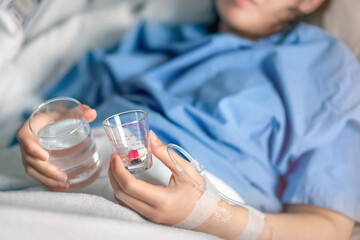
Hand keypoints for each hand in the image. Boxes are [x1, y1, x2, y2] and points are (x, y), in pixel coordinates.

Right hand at [16, 104, 96, 190]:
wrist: (49, 121)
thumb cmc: (56, 115)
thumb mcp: (65, 110)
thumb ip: (79, 111)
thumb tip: (92, 113)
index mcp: (29, 128)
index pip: (25, 139)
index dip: (32, 149)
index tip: (45, 156)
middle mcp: (27, 144)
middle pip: (31, 160)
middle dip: (46, 171)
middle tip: (63, 177)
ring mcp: (29, 156)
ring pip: (34, 171)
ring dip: (48, 180)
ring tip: (65, 185)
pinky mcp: (35, 164)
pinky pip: (39, 176)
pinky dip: (49, 183)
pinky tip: (61, 189)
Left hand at [109, 131, 265, 239]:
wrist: (207, 215)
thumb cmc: (199, 193)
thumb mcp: (184, 170)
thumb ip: (165, 153)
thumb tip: (149, 136)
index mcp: (162, 200)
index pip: (130, 186)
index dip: (119, 169)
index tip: (116, 156)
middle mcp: (152, 212)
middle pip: (121, 194)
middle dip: (113, 174)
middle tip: (114, 158)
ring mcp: (149, 217)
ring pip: (122, 201)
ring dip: (116, 183)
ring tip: (118, 166)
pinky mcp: (149, 217)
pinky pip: (128, 204)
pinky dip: (122, 190)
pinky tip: (126, 179)